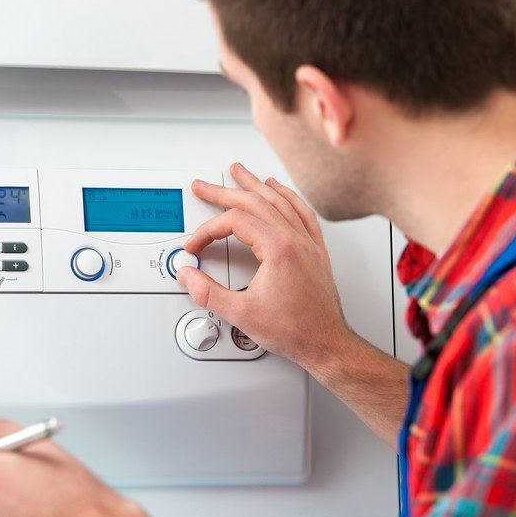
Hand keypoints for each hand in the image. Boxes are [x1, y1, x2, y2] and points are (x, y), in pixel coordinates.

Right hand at [178, 163, 350, 376]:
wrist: (327, 343)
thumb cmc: (295, 331)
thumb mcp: (241, 314)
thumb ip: (208, 293)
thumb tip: (189, 276)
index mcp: (279, 249)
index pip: (235, 222)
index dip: (208, 231)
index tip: (196, 246)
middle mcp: (295, 240)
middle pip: (255, 202)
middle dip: (224, 192)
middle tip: (204, 186)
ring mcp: (308, 243)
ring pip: (280, 201)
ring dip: (255, 185)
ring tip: (240, 173)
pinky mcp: (315, 251)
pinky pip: (302, 212)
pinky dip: (287, 196)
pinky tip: (280, 191)